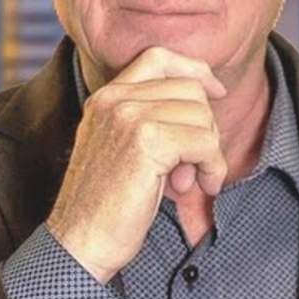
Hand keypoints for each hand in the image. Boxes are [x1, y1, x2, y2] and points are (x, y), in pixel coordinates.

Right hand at [45, 46, 228, 281]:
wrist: (81, 241)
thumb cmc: (110, 204)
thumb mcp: (128, 149)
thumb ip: (155, 121)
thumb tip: (208, 102)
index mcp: (106, 98)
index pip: (159, 57)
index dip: (195, 69)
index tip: (216, 92)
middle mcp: (114, 100)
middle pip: (190, 89)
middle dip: (204, 128)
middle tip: (193, 166)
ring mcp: (128, 116)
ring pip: (201, 115)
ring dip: (210, 152)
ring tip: (191, 181)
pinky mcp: (146, 141)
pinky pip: (204, 141)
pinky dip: (213, 166)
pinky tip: (202, 186)